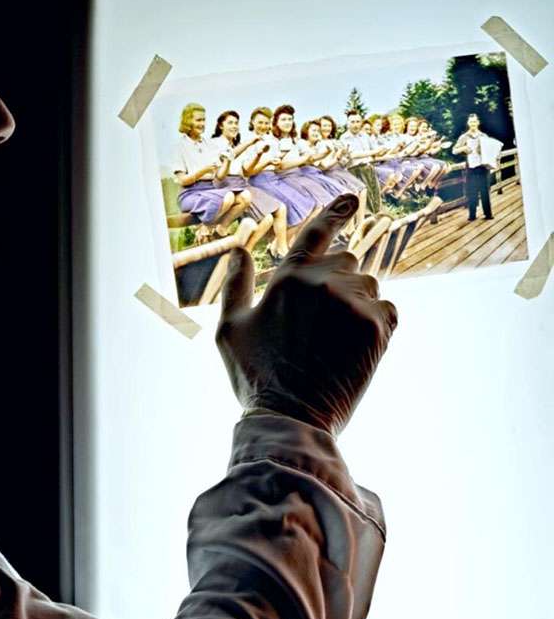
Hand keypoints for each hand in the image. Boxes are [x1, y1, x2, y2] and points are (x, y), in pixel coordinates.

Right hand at [215, 194, 397, 437]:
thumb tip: (237, 251)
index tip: (353, 198)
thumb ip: (234, 287)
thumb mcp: (229, 332)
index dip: (336, 212)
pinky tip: (356, 348)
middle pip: (348, 260)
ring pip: (370, 284)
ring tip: (336, 340)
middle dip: (340, 281)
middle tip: (324, 323)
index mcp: (287, 279)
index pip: (316, 232)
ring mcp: (352, 303)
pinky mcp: (377, 327)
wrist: (291, 420)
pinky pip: (388, 309)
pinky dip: (377, 323)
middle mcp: (323, 282)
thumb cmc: (255, 380)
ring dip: (358, 303)